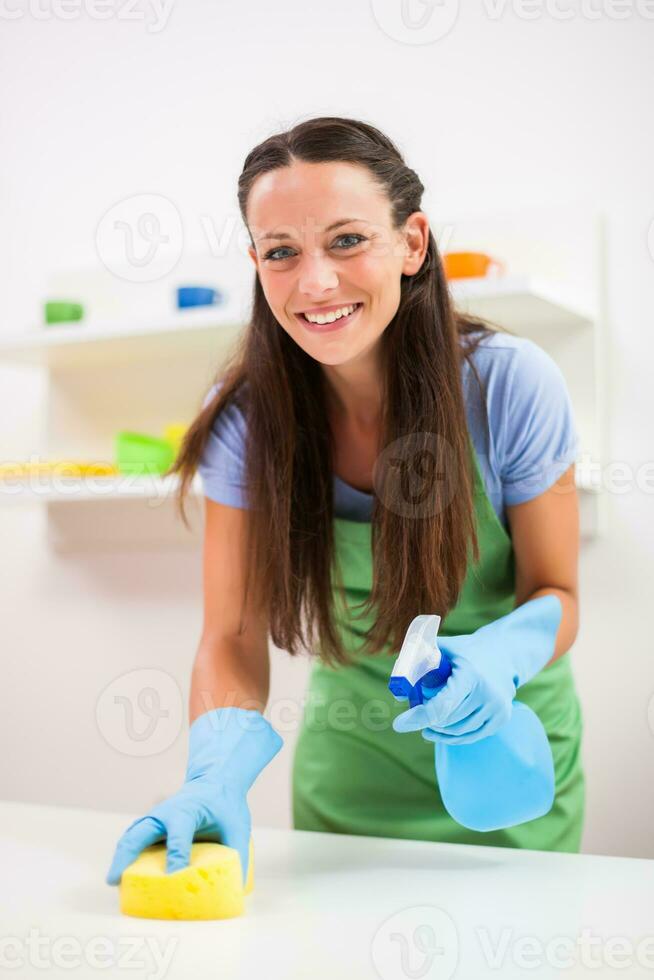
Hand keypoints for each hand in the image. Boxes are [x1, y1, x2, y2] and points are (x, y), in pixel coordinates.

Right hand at [105, 707, 282, 885]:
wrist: (215, 782)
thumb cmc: (225, 805)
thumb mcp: (238, 827)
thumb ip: (237, 854)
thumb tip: (235, 888)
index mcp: (187, 810)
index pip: (178, 835)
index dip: (176, 856)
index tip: (172, 877)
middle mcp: (165, 813)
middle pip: (139, 833)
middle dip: (126, 856)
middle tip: (115, 880)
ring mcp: (155, 818)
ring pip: (131, 836)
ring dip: (120, 857)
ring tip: (114, 881)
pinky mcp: (153, 825)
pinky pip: (134, 839)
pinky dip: (126, 855)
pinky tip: (123, 874)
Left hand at [392, 594, 561, 744]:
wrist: (503, 653)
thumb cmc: (465, 650)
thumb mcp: (441, 647)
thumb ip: (417, 662)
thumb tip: (398, 693)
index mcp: (469, 674)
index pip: (443, 703)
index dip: (420, 716)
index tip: (398, 725)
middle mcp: (487, 693)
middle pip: (447, 719)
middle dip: (426, 719)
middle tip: (412, 714)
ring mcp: (497, 707)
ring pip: (457, 731)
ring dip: (438, 729)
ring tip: (425, 723)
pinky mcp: (501, 718)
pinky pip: (470, 736)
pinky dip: (452, 736)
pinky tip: (438, 731)